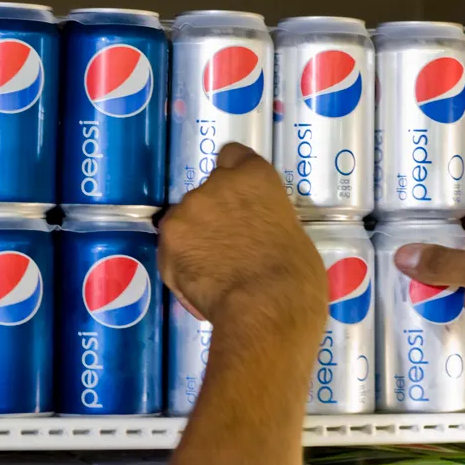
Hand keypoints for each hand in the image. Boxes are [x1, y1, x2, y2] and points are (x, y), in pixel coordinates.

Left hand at [158, 143, 326, 340]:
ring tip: (214, 271)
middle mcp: (216, 185)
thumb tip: (257, 235)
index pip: (234, 155)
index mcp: (255, 178)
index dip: (236, 177)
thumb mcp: (292, 234)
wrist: (265, 309)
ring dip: (196, 237)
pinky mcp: (167, 243)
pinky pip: (173, 250)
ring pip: (186, 220)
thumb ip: (266, 221)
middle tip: (231, 245)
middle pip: (209, 191)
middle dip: (215, 213)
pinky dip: (183, 262)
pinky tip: (202, 284)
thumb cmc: (296, 276)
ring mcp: (187, 212)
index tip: (240, 199)